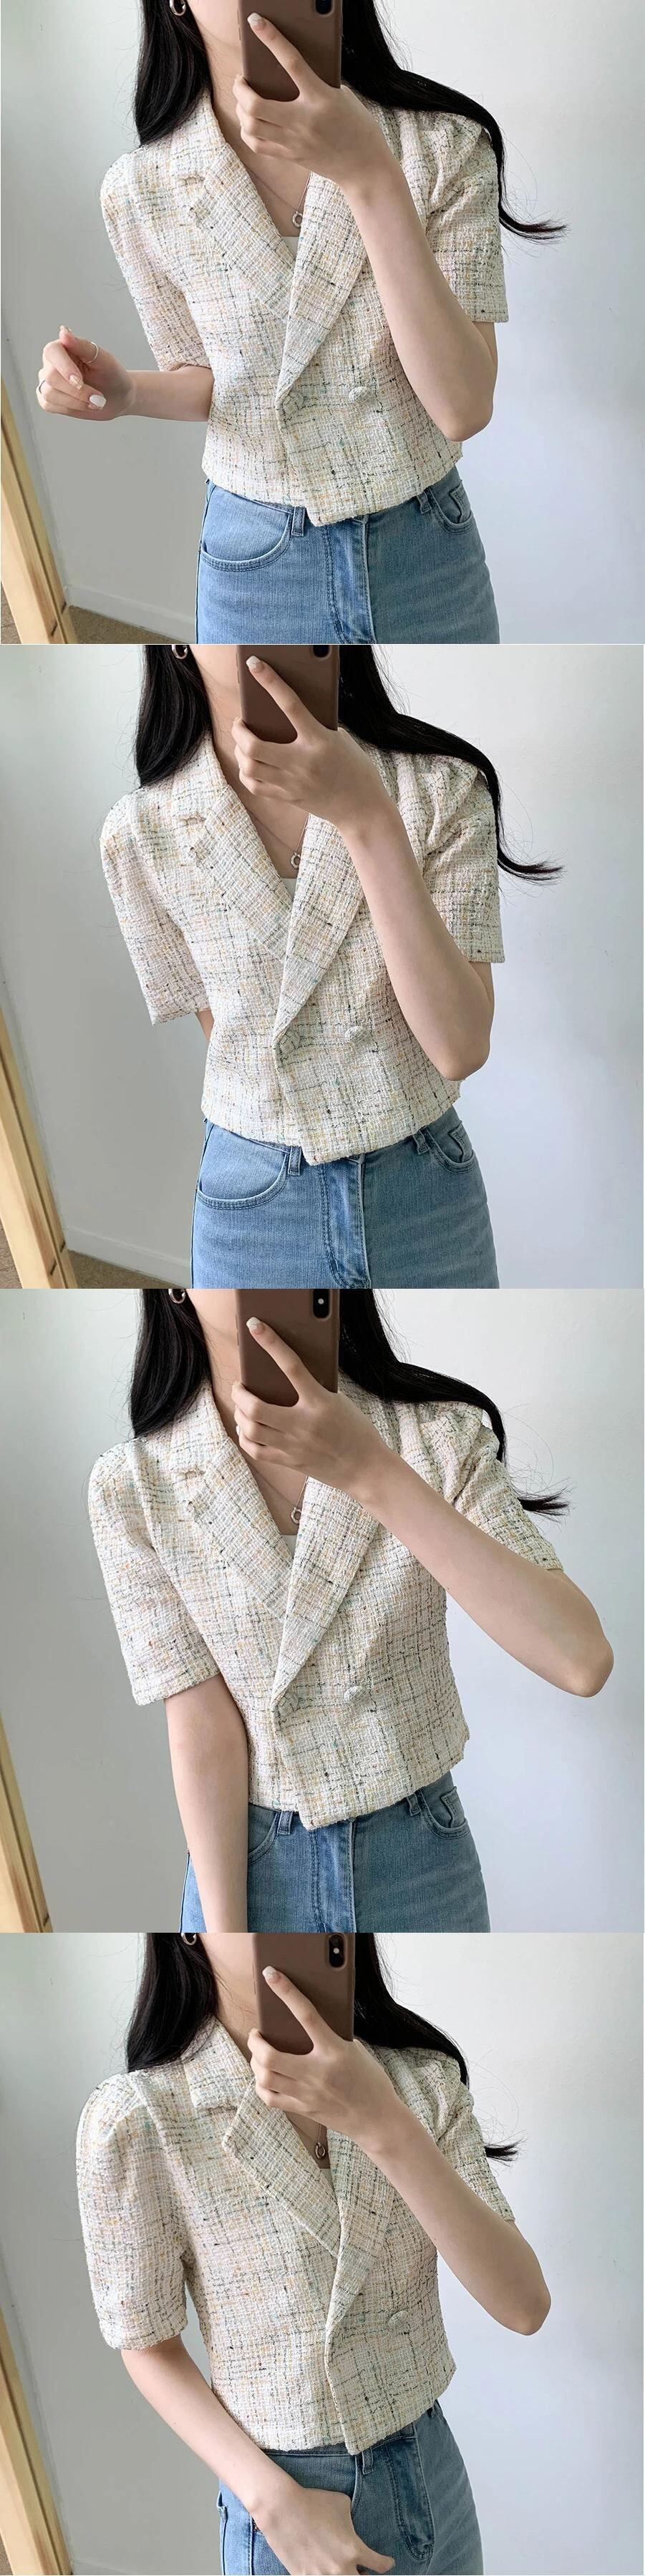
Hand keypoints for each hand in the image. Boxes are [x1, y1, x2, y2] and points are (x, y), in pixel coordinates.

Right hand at [37, 327, 133, 420]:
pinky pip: (48, 405)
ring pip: (49, 394)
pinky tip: (84, 405)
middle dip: (76, 391)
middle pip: (50, 376)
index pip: (51, 352)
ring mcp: (48, 381)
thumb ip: (83, 346)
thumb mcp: (103, 359)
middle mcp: (51, 363)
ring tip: (96, 402)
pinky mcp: (49, 399)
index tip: (80, 381)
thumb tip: (63, 331)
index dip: (64, 368)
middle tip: (98, 398)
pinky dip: (70, 408)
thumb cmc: (112, 375)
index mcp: (62, 347)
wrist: (117, 397)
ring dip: (76, 402)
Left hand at [231, 1318, 382, 1501]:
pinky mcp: (290, 1461)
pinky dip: (245, 1437)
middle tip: (239, 1386)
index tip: (255, 1326)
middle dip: (239, 1393)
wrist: (366, 1468)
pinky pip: (255, 1450)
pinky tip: (247, 1429)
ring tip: (241, 1407)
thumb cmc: (356, 1430)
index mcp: (320, 1402)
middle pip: (255, 1407)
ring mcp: (294, 1445)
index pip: (291, 1366)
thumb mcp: (339, 1402)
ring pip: (250, 1429)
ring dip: (239, 1414)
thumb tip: (286, 1374)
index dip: (271, 1343)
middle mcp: (303, 1424)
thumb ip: (314, 1390)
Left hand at [232, 660, 387, 834]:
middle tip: (239, 722)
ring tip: (242, 743)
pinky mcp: (288, 797)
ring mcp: (293, 782)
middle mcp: (302, 762)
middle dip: (238, 730)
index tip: (254, 664)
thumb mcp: (339, 740)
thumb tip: (281, 715)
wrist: (362, 807)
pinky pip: (255, 786)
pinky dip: (246, 773)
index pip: (290, 704)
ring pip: (249, 767)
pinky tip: (249, 764)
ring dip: (239, 751)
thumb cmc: (354, 767)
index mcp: (319, 740)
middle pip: (254, 745)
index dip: (270, 681)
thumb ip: (313, 728)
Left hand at [233, 19, 385, 190]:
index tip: (256, 22)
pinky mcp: (291, 156)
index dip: (271, 39)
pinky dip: (248, 132)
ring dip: (240, 110)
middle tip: (241, 81)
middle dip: (240, 89)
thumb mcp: (341, 97)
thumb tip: (289, 74)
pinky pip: (258, 145)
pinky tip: (250, 123)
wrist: (364, 166)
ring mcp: (295, 141)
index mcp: (321, 97)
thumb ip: (316, 85)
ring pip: (251, 126)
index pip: (292, 62)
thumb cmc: (357, 126)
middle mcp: (304, 120)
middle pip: (256, 104)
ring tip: (244, 101)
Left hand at [249, 1966, 399, 2156]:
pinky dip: (262, 2085)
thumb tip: (306, 2021)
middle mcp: (317, 2072)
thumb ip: (332, 2037)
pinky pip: (271, 2098)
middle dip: (255, 2041)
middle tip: (256, 2034)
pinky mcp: (304, 2109)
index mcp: (335, 2051)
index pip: (306, 2014)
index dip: (286, 1992)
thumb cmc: (370, 2080)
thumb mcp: (356, 2050)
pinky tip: (265, 2077)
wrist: (378, 2119)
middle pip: (270, 2056)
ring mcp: (308, 2094)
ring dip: (255, 2062)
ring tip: (258, 2054)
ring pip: (265, 2078)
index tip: (271, 1975)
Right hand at [261, 2480, 393, 2575]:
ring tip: (342, 2569)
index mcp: (353, 2550)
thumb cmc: (314, 2502)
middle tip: (365, 2572)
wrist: (282, 2508)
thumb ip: (352, 2521)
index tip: (388, 2562)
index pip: (379, 2566)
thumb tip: (352, 2528)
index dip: (387, 2564)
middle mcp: (340, 2568)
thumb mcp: (342, 2504)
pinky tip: (322, 2571)